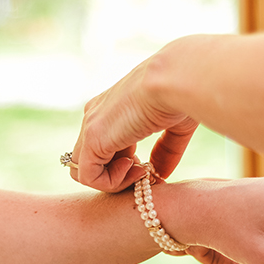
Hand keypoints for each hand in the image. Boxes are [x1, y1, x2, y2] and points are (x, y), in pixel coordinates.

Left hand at [70, 46, 199, 191]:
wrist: (173, 81)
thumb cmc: (179, 96)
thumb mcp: (174, 127)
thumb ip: (165, 151)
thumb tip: (160, 174)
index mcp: (110, 110)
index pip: (104, 147)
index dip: (124, 164)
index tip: (148, 166)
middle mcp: (95, 117)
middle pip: (91, 161)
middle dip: (117, 175)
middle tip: (144, 172)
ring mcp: (91, 127)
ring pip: (84, 171)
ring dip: (114, 181)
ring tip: (141, 171)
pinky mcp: (93, 138)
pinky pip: (88, 176)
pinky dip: (111, 183)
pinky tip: (135, 168)